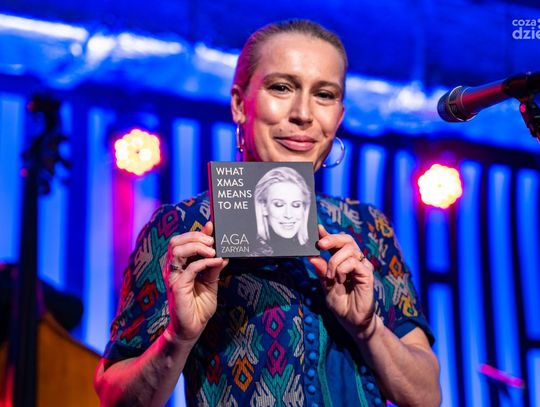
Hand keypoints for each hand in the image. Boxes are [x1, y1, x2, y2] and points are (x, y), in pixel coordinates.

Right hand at [163, 221, 227, 343]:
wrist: (192, 329)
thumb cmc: (198, 307)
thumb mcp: (210, 283)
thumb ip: (213, 268)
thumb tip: (222, 253)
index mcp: (179, 266)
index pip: (183, 242)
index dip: (197, 232)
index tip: (212, 226)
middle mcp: (173, 269)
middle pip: (176, 242)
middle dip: (195, 237)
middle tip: (212, 242)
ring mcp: (173, 277)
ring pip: (177, 250)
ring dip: (197, 246)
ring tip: (212, 251)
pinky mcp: (177, 287)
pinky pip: (189, 269)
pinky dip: (204, 262)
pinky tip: (216, 262)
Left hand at [309, 224, 375, 339]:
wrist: (352, 322)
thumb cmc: (341, 304)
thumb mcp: (326, 286)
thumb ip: (321, 271)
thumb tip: (312, 257)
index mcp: (343, 261)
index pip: (336, 243)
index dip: (327, 234)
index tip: (317, 229)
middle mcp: (354, 261)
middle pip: (347, 239)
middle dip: (332, 238)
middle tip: (321, 244)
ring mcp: (362, 267)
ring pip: (349, 250)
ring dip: (335, 260)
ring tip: (331, 276)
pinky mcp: (367, 275)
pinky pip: (354, 263)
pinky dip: (343, 268)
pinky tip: (340, 279)